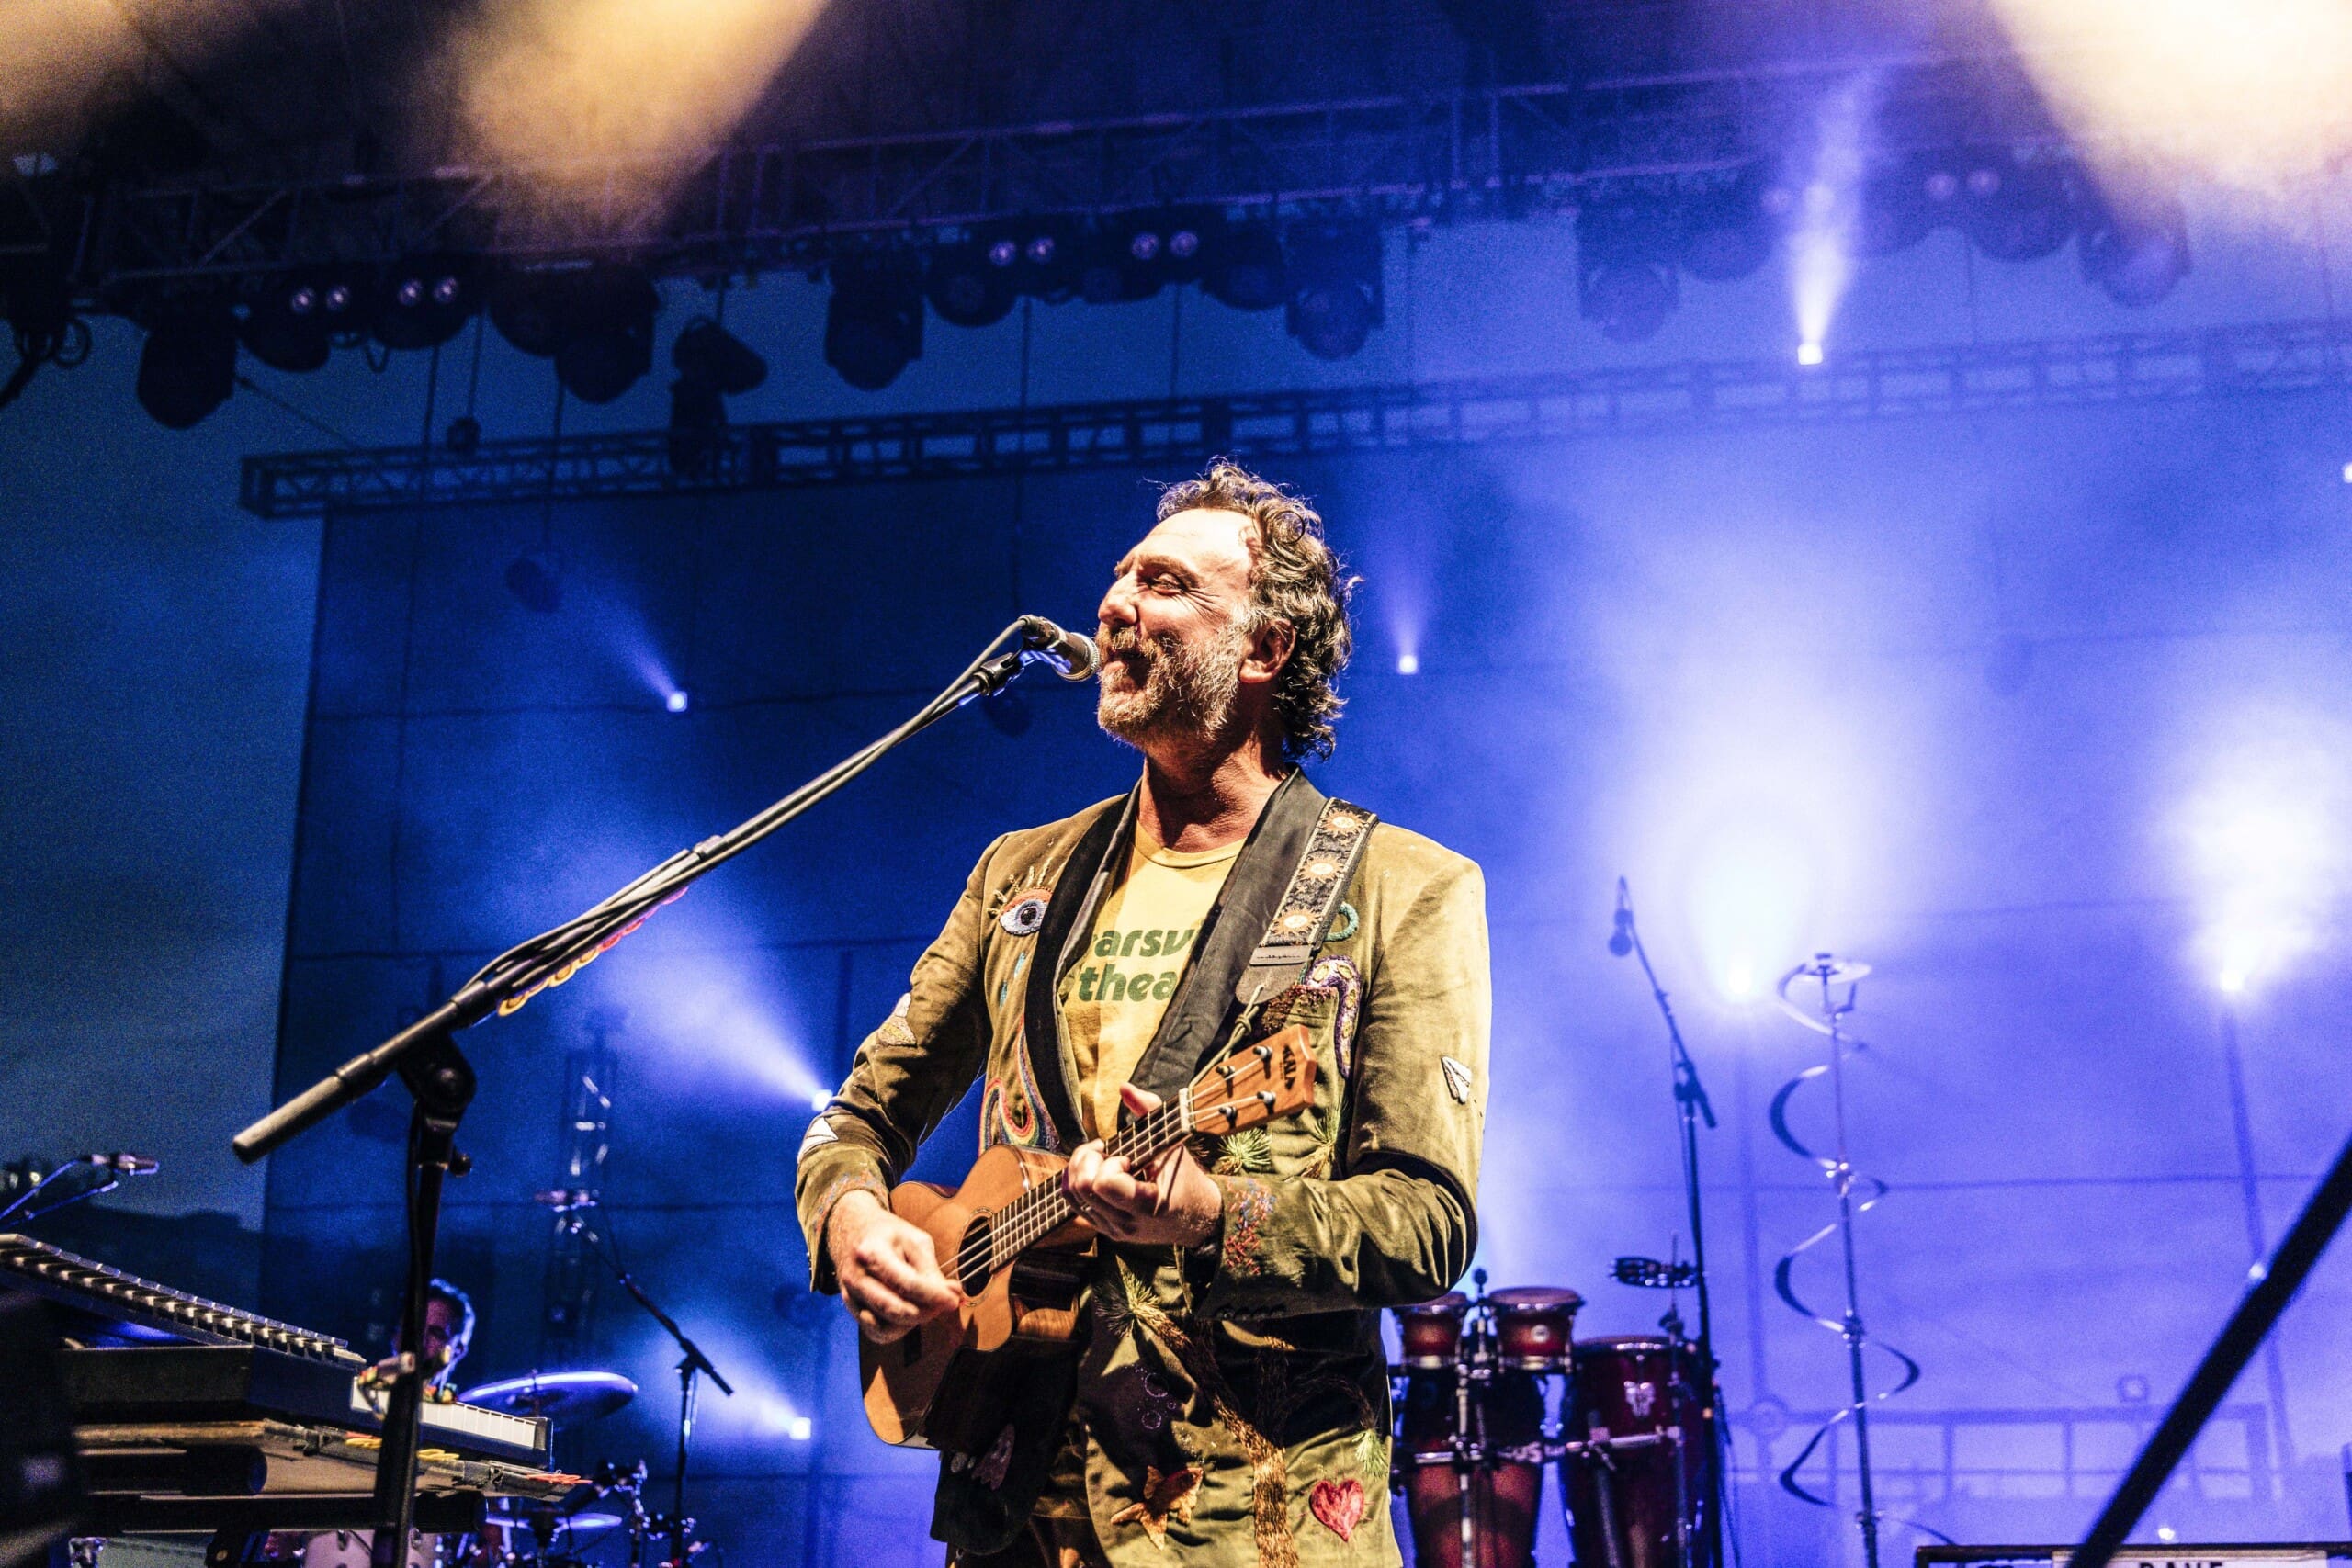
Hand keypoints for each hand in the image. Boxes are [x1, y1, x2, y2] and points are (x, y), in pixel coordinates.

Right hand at [827, 1188, 964, 1341]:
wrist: (851, 1229)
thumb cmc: (887, 1234)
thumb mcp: (914, 1240)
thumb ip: (931, 1270)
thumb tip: (953, 1295)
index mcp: (872, 1252)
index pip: (907, 1284)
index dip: (934, 1296)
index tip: (953, 1300)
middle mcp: (856, 1277)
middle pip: (895, 1309)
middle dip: (927, 1312)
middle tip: (944, 1304)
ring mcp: (850, 1296)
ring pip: (886, 1327)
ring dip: (913, 1323)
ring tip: (925, 1306)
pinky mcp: (851, 1309)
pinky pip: (877, 1333)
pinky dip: (897, 1330)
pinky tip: (909, 1314)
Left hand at [1063, 1085, 1222, 1247]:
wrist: (1195, 1217)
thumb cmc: (1185, 1177)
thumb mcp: (1173, 1143)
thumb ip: (1149, 1111)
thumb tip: (1124, 1087)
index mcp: (1147, 1205)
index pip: (1103, 1183)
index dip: (1109, 1163)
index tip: (1127, 1158)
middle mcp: (1126, 1223)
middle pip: (1082, 1187)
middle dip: (1088, 1160)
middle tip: (1106, 1151)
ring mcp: (1113, 1230)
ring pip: (1072, 1194)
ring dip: (1080, 1168)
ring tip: (1100, 1158)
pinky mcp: (1105, 1229)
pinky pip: (1074, 1203)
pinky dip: (1077, 1179)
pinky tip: (1095, 1169)